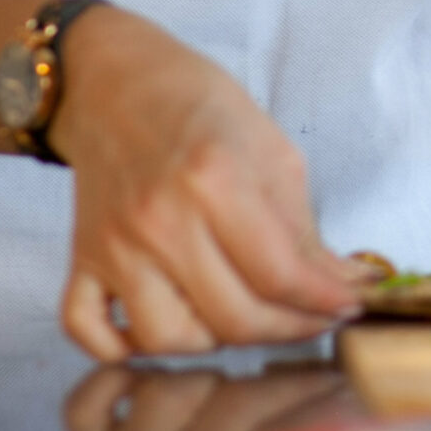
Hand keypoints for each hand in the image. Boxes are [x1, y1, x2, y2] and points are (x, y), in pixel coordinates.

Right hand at [48, 9, 360, 361]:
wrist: (115, 82)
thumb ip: (305, 227)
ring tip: (237, 311)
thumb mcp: (272, 150)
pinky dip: (123, 347)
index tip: (349, 306)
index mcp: (215, 181)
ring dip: (212, 341)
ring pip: (167, 340)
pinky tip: (165, 324)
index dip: (325, 302)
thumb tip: (344, 284)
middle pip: (233, 318)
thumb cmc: (200, 106)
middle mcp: (160, 220)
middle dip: (289, 328)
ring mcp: (114, 246)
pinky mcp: (81, 259)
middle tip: (311, 316)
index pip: (280, 276)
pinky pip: (90, 334)